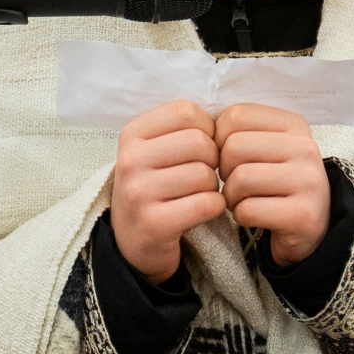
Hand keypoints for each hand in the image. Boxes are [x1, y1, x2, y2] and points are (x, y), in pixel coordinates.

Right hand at [111, 100, 224, 284]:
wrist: (132, 241)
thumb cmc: (154, 186)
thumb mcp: (154, 149)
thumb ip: (182, 129)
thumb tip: (224, 121)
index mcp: (131, 134)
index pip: (186, 112)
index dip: (206, 128)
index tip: (200, 148)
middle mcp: (129, 161)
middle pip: (199, 142)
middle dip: (213, 158)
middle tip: (204, 173)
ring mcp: (138, 193)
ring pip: (204, 174)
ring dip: (213, 185)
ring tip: (201, 192)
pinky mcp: (154, 224)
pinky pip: (206, 204)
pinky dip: (216, 206)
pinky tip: (205, 209)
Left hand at [215, 103, 328, 267]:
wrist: (310, 226)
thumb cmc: (275, 183)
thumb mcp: (265, 147)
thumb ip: (239, 131)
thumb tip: (202, 125)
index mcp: (294, 125)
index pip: (236, 115)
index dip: (219, 139)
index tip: (230, 158)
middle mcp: (306, 148)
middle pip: (234, 146)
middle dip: (223, 170)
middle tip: (234, 183)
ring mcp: (308, 182)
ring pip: (240, 179)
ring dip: (230, 196)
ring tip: (242, 199)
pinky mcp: (302, 215)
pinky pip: (248, 210)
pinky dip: (240, 216)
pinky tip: (253, 216)